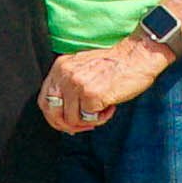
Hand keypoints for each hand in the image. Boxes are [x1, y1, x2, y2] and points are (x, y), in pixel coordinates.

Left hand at [38, 37, 172, 135]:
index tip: (65, 123)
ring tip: (103, 108)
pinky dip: (102, 118)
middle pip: (53, 113)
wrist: (136, 56)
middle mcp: (65, 75)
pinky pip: (90, 120)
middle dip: (67, 125)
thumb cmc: (114, 63)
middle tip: (83, 126)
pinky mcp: (92, 95)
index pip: (44, 100)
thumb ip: (69, 85)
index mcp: (60, 67)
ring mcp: (78, 85)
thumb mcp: (82, 68)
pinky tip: (110, 106)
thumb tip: (63, 115)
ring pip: (72, 120)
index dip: (53, 117)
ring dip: (89, 121)